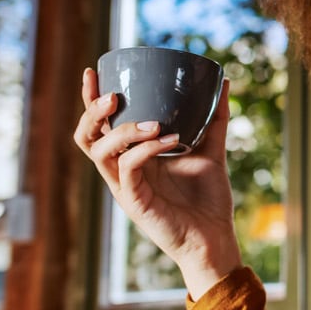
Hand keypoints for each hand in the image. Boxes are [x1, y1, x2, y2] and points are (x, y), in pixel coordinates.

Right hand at [74, 67, 241, 296]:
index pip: (101, 125)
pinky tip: (169, 138)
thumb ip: (214, 118)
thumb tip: (224, 83)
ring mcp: (125, 187)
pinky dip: (145, 149)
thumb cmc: (208, 200)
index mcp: (132, 157)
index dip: (90, 99)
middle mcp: (122, 170)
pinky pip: (127, 169)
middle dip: (92, 111)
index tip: (94, 71)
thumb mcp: (211, 150)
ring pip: (100, 152)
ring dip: (122, 130)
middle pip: (87, 137)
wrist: (215, 238)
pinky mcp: (134, 202)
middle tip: (114, 95)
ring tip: (153, 121)